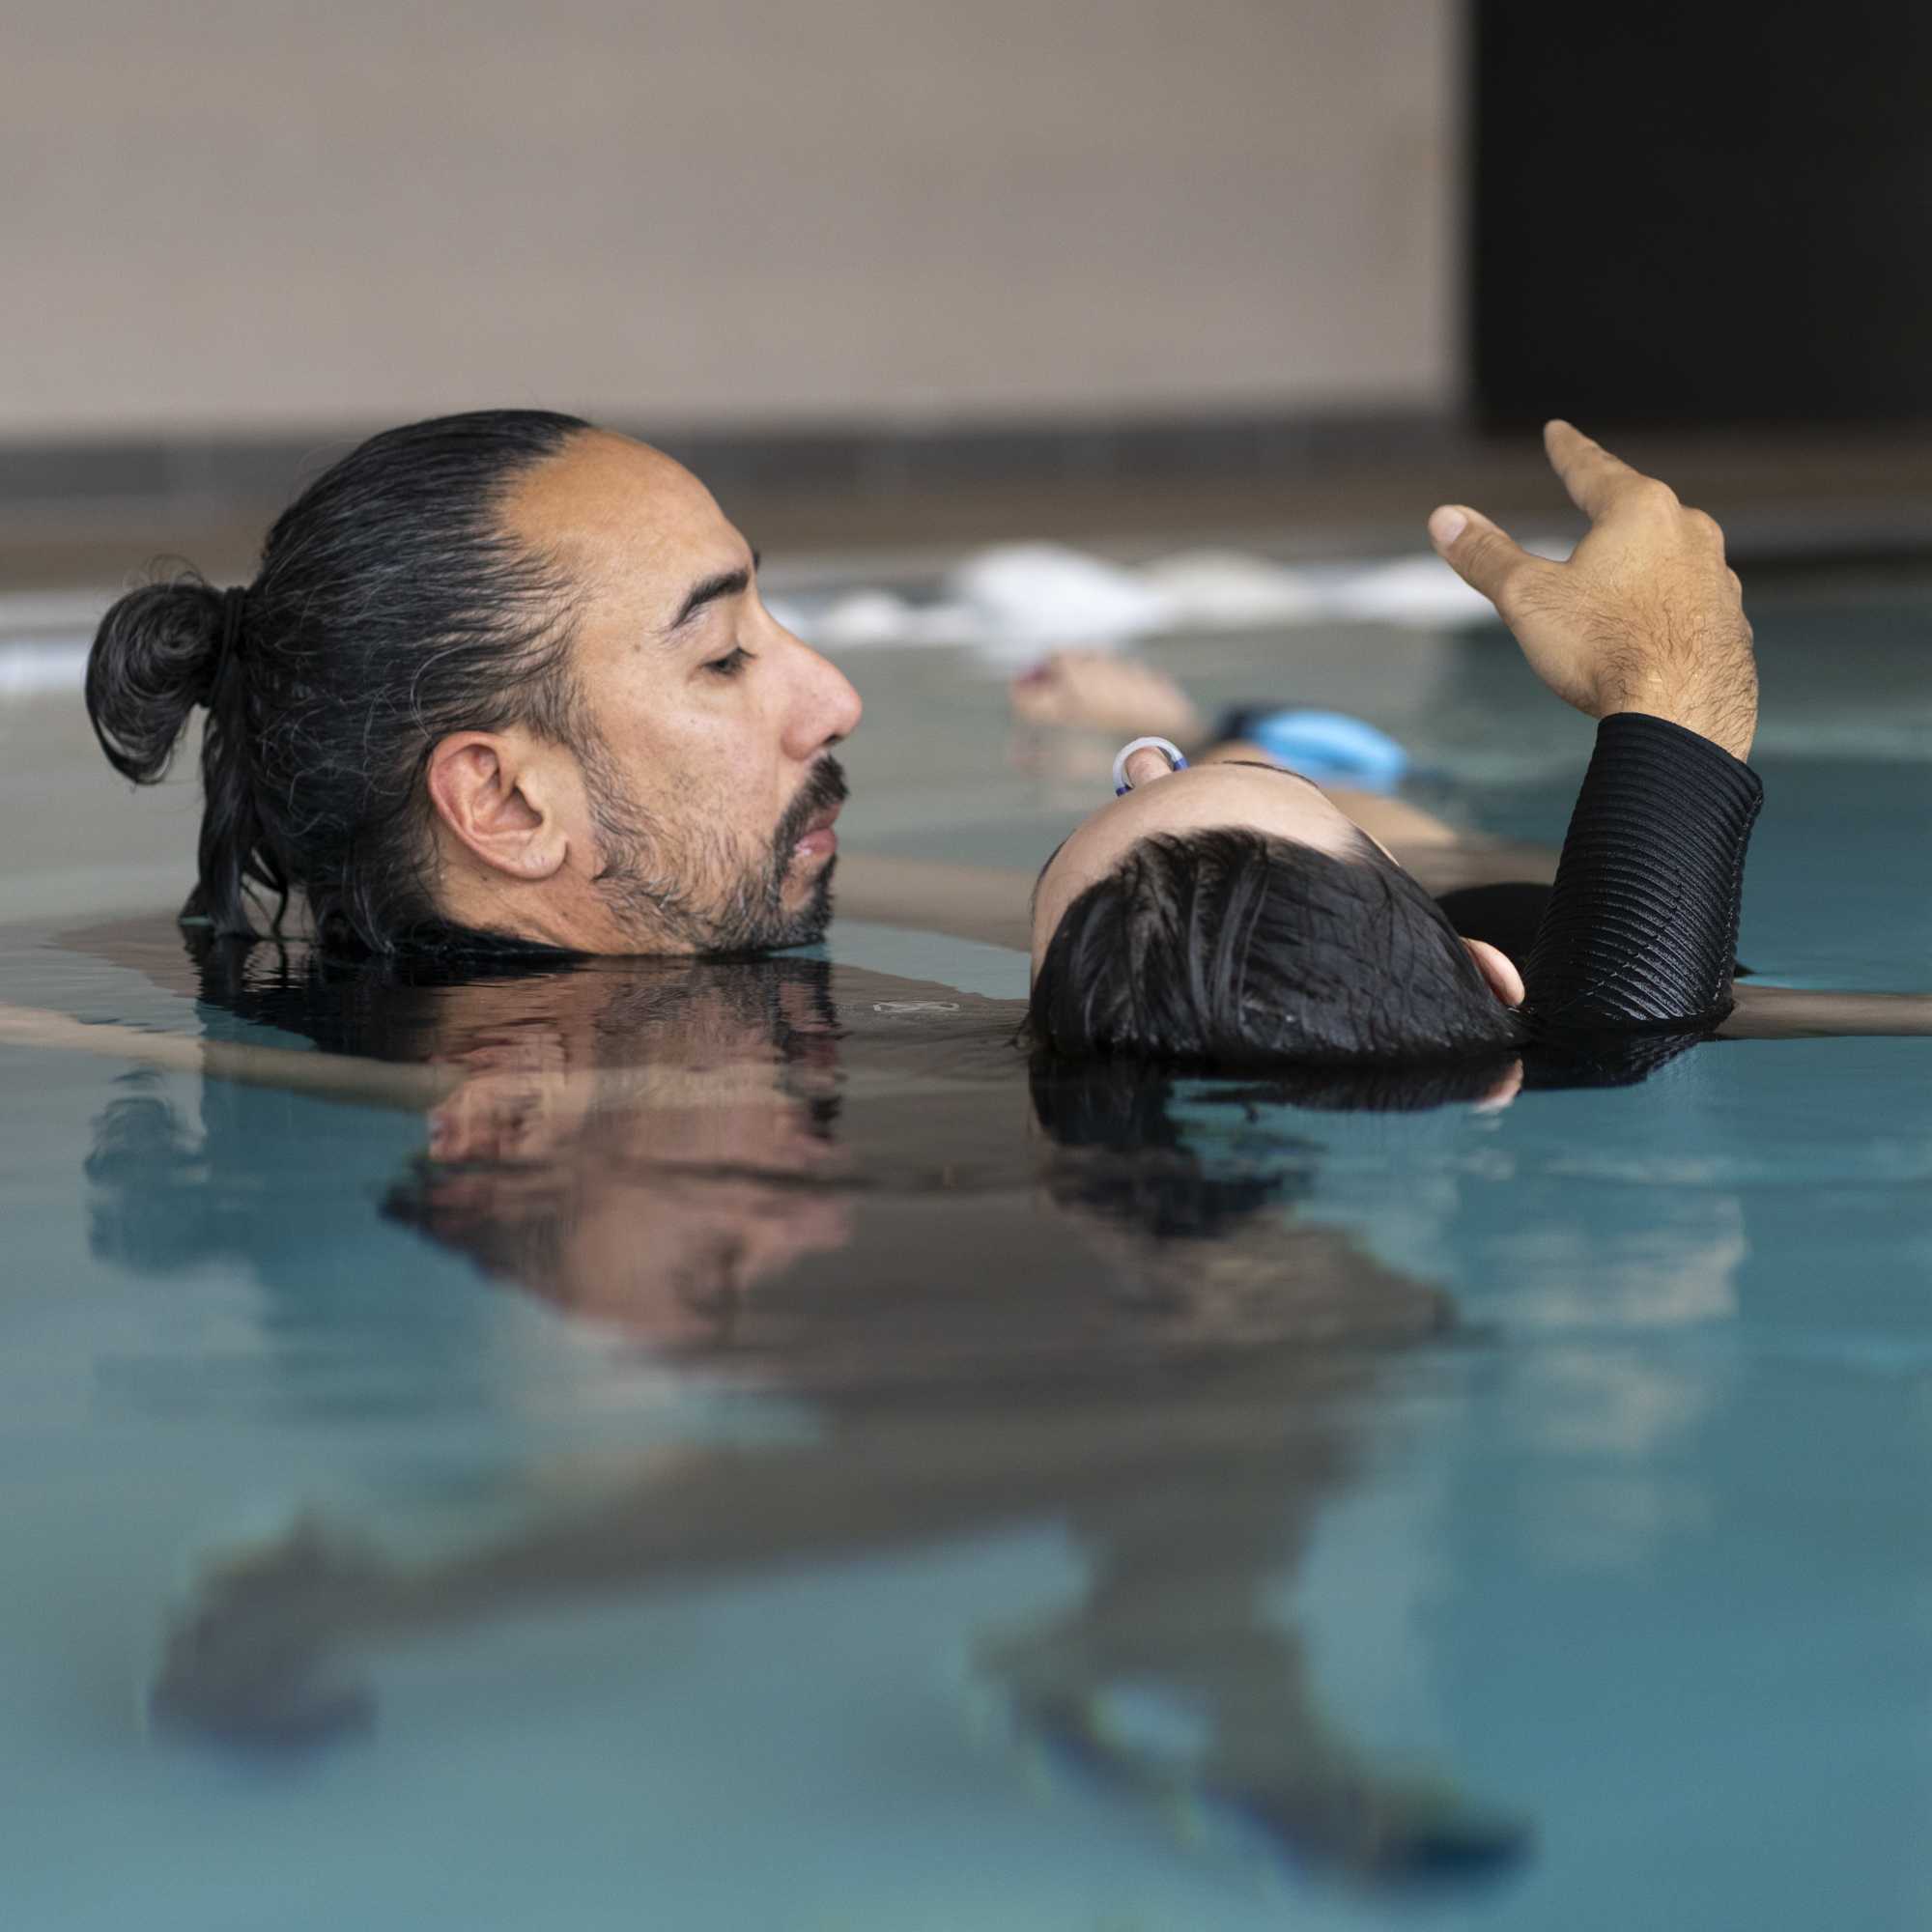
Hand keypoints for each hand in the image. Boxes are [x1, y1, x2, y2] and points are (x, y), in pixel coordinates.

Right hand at [1427, 421, 1756, 759]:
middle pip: (1641, 510)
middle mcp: (1690, 533)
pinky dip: (1669, 606)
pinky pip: (1693, 603)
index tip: (1559, 432)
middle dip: (1614, 508)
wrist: (1682, 714)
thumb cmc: (1603, 648)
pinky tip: (1656, 630)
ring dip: (1646, 562)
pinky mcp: (1732, 625)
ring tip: (1622, 580)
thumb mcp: (1526, 598)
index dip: (1568, 451)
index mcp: (1639, 512)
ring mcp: (1719, 579)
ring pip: (1673, 557)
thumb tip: (1443, 518)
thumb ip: (1486, 554)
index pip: (1593, 469)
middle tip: (1595, 498)